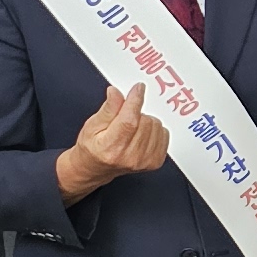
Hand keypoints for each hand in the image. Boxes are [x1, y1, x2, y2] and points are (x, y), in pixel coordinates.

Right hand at [56, 83, 168, 201]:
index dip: (135, 100)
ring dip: (145, 121)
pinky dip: (154, 130)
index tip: (138, 88)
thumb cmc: (92, 147)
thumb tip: (116, 92)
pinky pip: (164, 134)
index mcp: (111, 147)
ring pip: (156, 125)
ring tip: (131, 129)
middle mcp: (130, 157)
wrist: (95, 168)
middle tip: (123, 119)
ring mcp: (144, 161)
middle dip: (135, 113)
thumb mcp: (92, 125)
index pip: (129, 120)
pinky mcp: (155, 161)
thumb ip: (108, 108)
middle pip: (144, 120)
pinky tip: (141, 135)